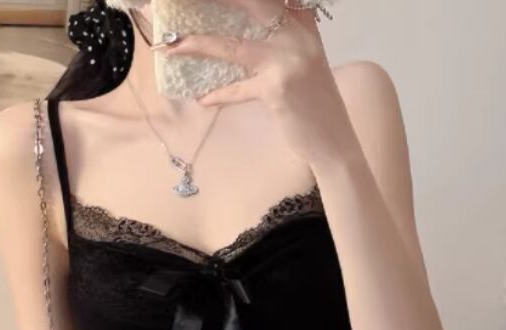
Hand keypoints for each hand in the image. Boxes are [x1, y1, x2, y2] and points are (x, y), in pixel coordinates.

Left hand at [162, 0, 356, 166]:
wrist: (333, 140)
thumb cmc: (313, 103)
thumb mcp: (300, 61)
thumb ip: (278, 40)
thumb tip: (235, 35)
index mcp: (302, 23)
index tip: (206, 0)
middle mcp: (296, 34)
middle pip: (250, 5)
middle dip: (214, 3)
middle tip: (183, 3)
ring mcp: (287, 60)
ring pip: (233, 46)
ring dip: (198, 45)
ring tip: (172, 47)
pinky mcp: (277, 88)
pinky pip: (237, 89)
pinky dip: (218, 94)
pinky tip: (202, 99)